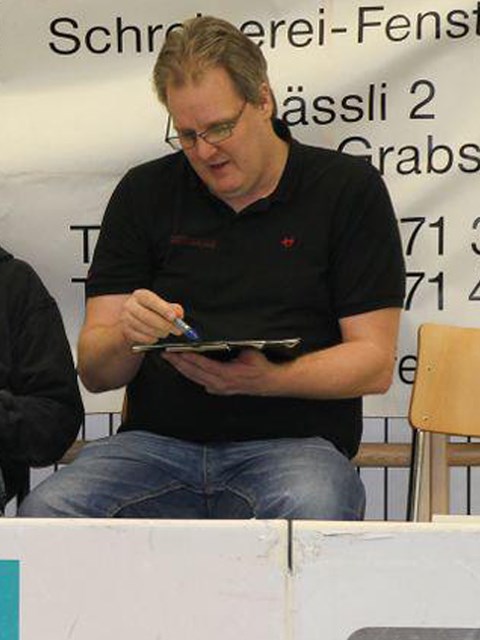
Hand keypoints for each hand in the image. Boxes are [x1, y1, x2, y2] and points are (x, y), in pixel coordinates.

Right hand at [119, 289, 184, 345]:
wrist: (134, 317)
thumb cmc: (151, 310)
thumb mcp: (162, 305)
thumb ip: (173, 308)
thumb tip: (178, 314)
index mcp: (140, 295)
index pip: (151, 300)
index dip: (163, 309)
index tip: (174, 317)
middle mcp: (130, 305)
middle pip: (148, 317)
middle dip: (165, 325)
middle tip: (177, 330)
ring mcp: (126, 319)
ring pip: (147, 329)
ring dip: (161, 333)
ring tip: (166, 332)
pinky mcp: (126, 331)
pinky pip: (143, 338)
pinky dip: (153, 339)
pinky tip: (156, 336)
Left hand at [162, 348, 278, 395]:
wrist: (268, 382)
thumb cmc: (260, 366)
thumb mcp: (249, 352)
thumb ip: (235, 347)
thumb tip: (222, 338)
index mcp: (226, 374)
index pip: (202, 365)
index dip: (189, 358)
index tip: (177, 351)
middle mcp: (219, 384)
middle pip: (194, 372)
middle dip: (178, 363)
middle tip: (165, 354)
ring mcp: (218, 389)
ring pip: (194, 378)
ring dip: (181, 369)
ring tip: (170, 359)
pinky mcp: (218, 390)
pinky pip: (199, 381)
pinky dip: (189, 374)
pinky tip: (182, 368)